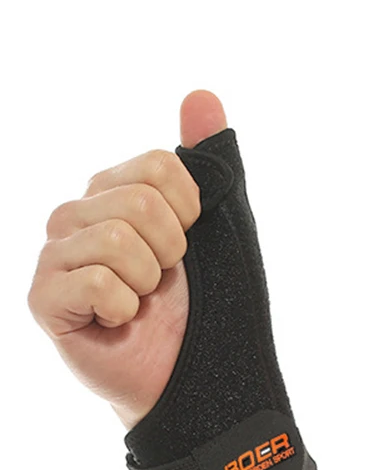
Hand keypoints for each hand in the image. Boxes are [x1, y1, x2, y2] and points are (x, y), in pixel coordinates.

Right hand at [26, 91, 229, 429]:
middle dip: (173, 251)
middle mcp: (76, 215)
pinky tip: (118, 320)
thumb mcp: (219, 228)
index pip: (159, 166)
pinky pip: (95, 281)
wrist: (190, 376)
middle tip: (165, 281)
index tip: (189, 245)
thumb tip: (202, 93)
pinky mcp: (42, 298)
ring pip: (117, 240)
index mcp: (113, 191)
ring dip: (150, 282)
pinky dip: (125, 308)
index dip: (191, 211)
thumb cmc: (201, 305)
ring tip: (142, 301)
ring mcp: (54, 255)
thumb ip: (208, 163)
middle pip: (141, 202)